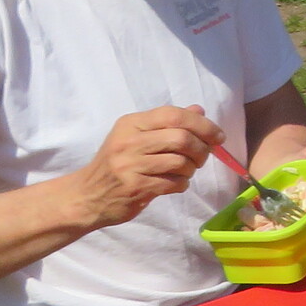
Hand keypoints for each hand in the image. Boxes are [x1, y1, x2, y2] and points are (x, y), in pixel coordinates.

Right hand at [73, 106, 223, 229]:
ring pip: (180, 162)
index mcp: (131, 123)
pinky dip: (182, 184)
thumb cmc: (117, 163)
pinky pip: (173, 183)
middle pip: (181, 138)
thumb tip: (199, 110)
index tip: (218, 136)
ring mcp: (130, 165)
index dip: (202, 124)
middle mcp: (129, 141)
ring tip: (185, 171)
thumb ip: (167, 124)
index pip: (173, 115)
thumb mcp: (136, 137)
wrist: (87, 195)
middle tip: (202, 157)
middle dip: (201, 149)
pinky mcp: (135, 187)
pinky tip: (175, 184)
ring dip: (191, 169)